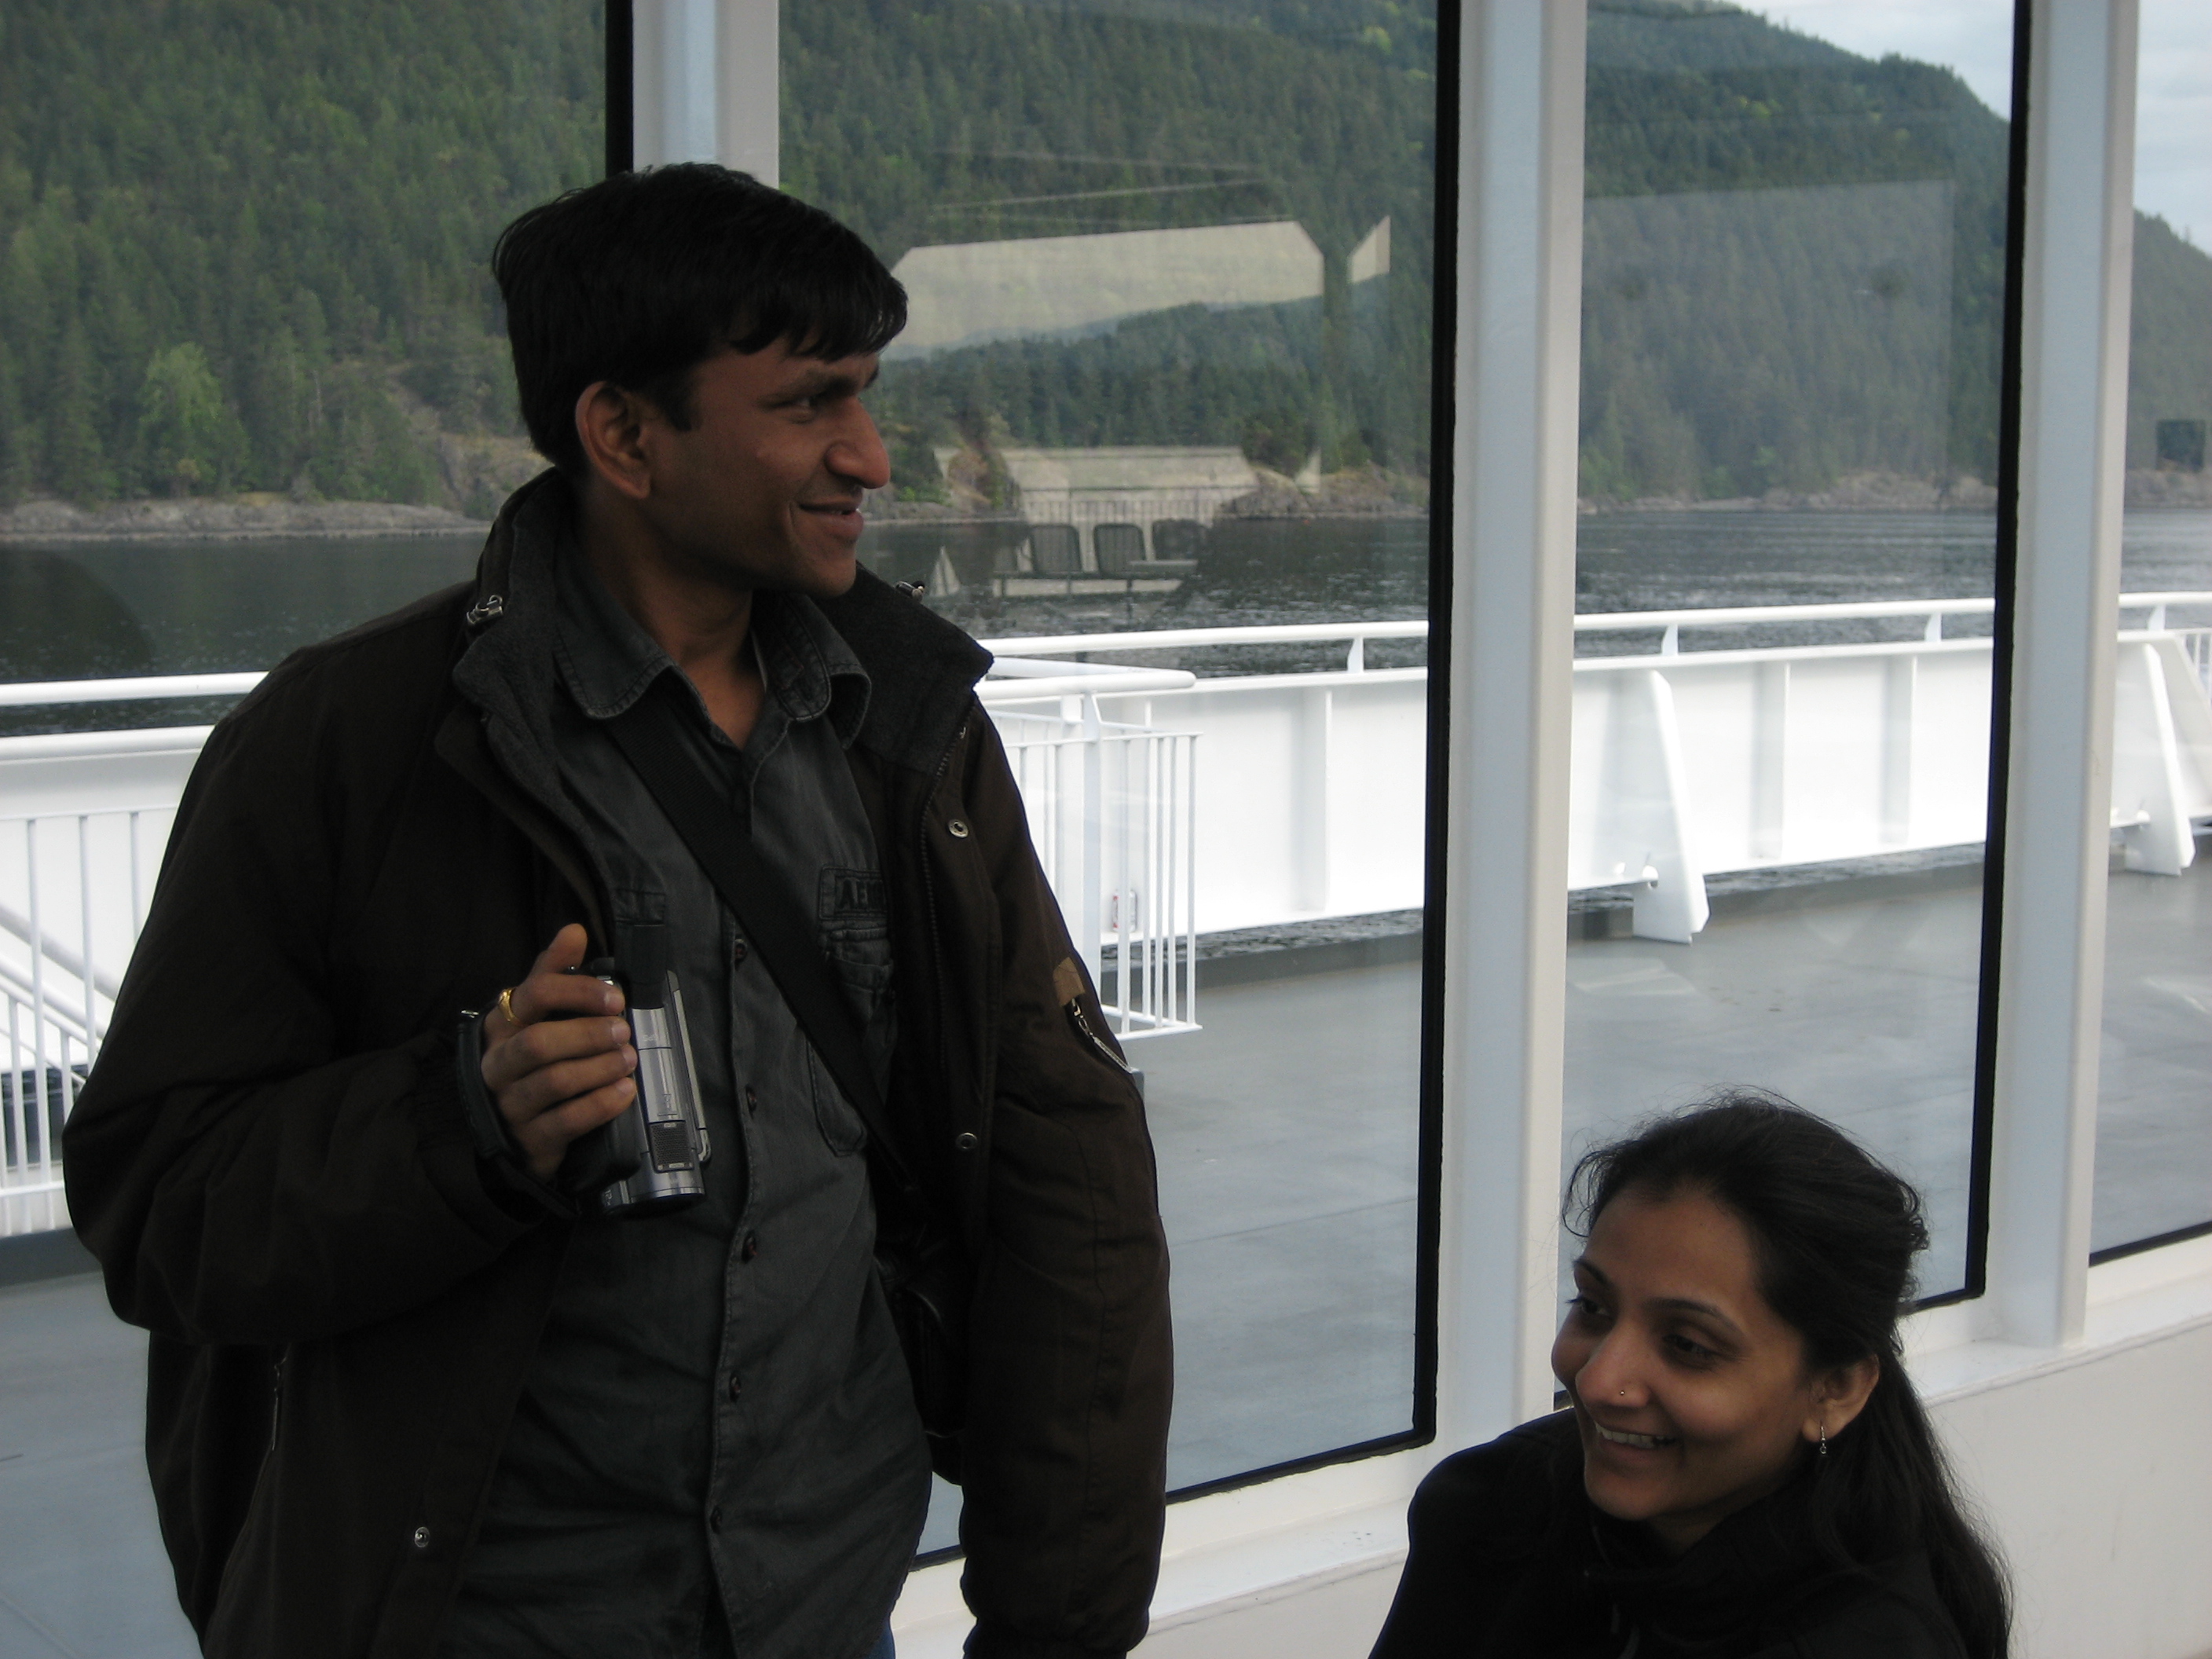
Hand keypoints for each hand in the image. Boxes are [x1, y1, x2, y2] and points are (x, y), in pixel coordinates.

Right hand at [480, 924, 636, 1180]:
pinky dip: (601, 1104)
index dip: (576, 992)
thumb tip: (573, 930)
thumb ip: (552, 973)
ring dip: (599, 1068)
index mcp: (502, 1026)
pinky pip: (567, 1121)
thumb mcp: (533, 1015)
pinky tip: (624, 1092)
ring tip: (628, 1059)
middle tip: (623, 1031)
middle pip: (540, 1043)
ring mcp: (511, 1103)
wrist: (507, 1129)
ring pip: (554, 1082)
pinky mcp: (530, 1138)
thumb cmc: (528, 1061)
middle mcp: (499, 1064)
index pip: (532, 996)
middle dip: (589, 1034)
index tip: (614, 997)